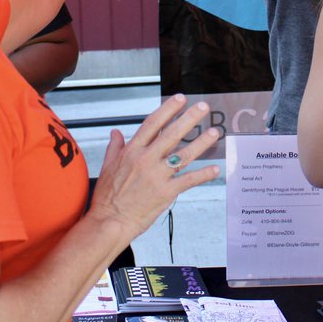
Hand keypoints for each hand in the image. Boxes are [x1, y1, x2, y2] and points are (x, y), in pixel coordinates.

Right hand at [87, 94, 220, 239]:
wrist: (110, 222)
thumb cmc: (107, 198)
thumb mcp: (107, 167)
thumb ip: (115, 147)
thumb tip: (116, 132)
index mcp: (132, 152)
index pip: (152, 124)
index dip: (168, 110)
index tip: (180, 99)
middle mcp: (146, 160)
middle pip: (172, 134)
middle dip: (189, 118)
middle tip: (203, 107)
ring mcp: (157, 176)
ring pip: (184, 155)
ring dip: (202, 143)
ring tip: (214, 132)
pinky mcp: (166, 192)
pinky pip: (189, 180)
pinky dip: (203, 175)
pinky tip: (215, 169)